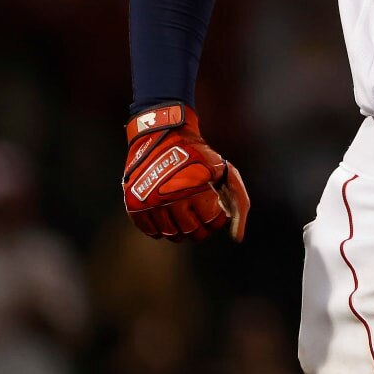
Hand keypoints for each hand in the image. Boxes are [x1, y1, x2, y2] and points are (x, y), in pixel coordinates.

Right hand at [122, 104, 249, 241]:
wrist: (162, 135)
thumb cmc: (199, 156)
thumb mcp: (226, 171)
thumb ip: (239, 203)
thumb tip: (238, 238)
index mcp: (196, 188)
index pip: (211, 223)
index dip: (216, 218)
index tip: (214, 208)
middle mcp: (171, 197)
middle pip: (192, 232)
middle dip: (201, 227)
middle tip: (200, 215)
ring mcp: (150, 202)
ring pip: (171, 235)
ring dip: (182, 230)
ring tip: (185, 215)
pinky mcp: (134, 204)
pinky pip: (151, 232)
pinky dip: (161, 229)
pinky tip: (168, 215)